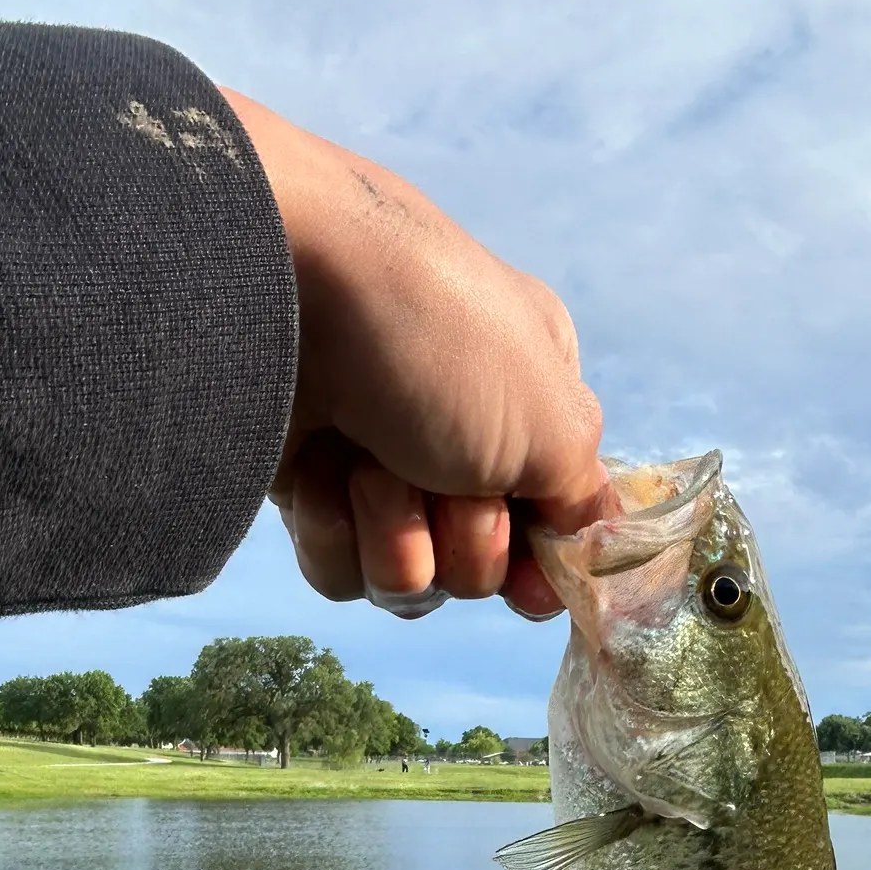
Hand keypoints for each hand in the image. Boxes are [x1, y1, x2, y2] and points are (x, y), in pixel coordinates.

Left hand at [221, 89, 609, 618]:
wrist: (284, 284)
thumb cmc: (441, 340)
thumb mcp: (556, 424)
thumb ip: (585, 504)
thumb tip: (585, 558)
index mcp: (534, 405)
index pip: (553, 524)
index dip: (539, 562)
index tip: (530, 586)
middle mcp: (462, 442)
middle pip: (482, 568)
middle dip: (465, 538)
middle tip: (444, 473)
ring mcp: (381, 468)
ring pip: (410, 581)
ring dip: (397, 533)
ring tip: (371, 459)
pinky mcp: (307, 491)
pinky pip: (339, 573)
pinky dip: (334, 531)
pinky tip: (321, 469)